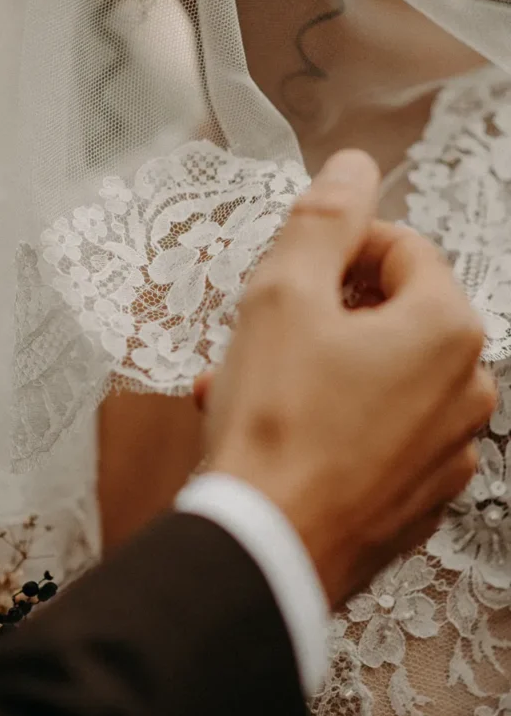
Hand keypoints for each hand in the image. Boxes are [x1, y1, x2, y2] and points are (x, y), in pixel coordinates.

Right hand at [198, 150, 495, 608]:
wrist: (264, 549)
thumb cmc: (274, 424)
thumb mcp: (284, 296)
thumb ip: (325, 218)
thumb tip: (354, 167)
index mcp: (447, 330)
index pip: (401, 248)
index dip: (337, 249)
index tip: (289, 273)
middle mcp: (466, 391)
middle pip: (393, 313)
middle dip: (323, 312)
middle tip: (262, 331)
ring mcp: (446, 451)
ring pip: (379, 377)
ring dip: (316, 368)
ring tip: (249, 385)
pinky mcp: (418, 498)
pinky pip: (376, 434)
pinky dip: (330, 422)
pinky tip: (273, 432)